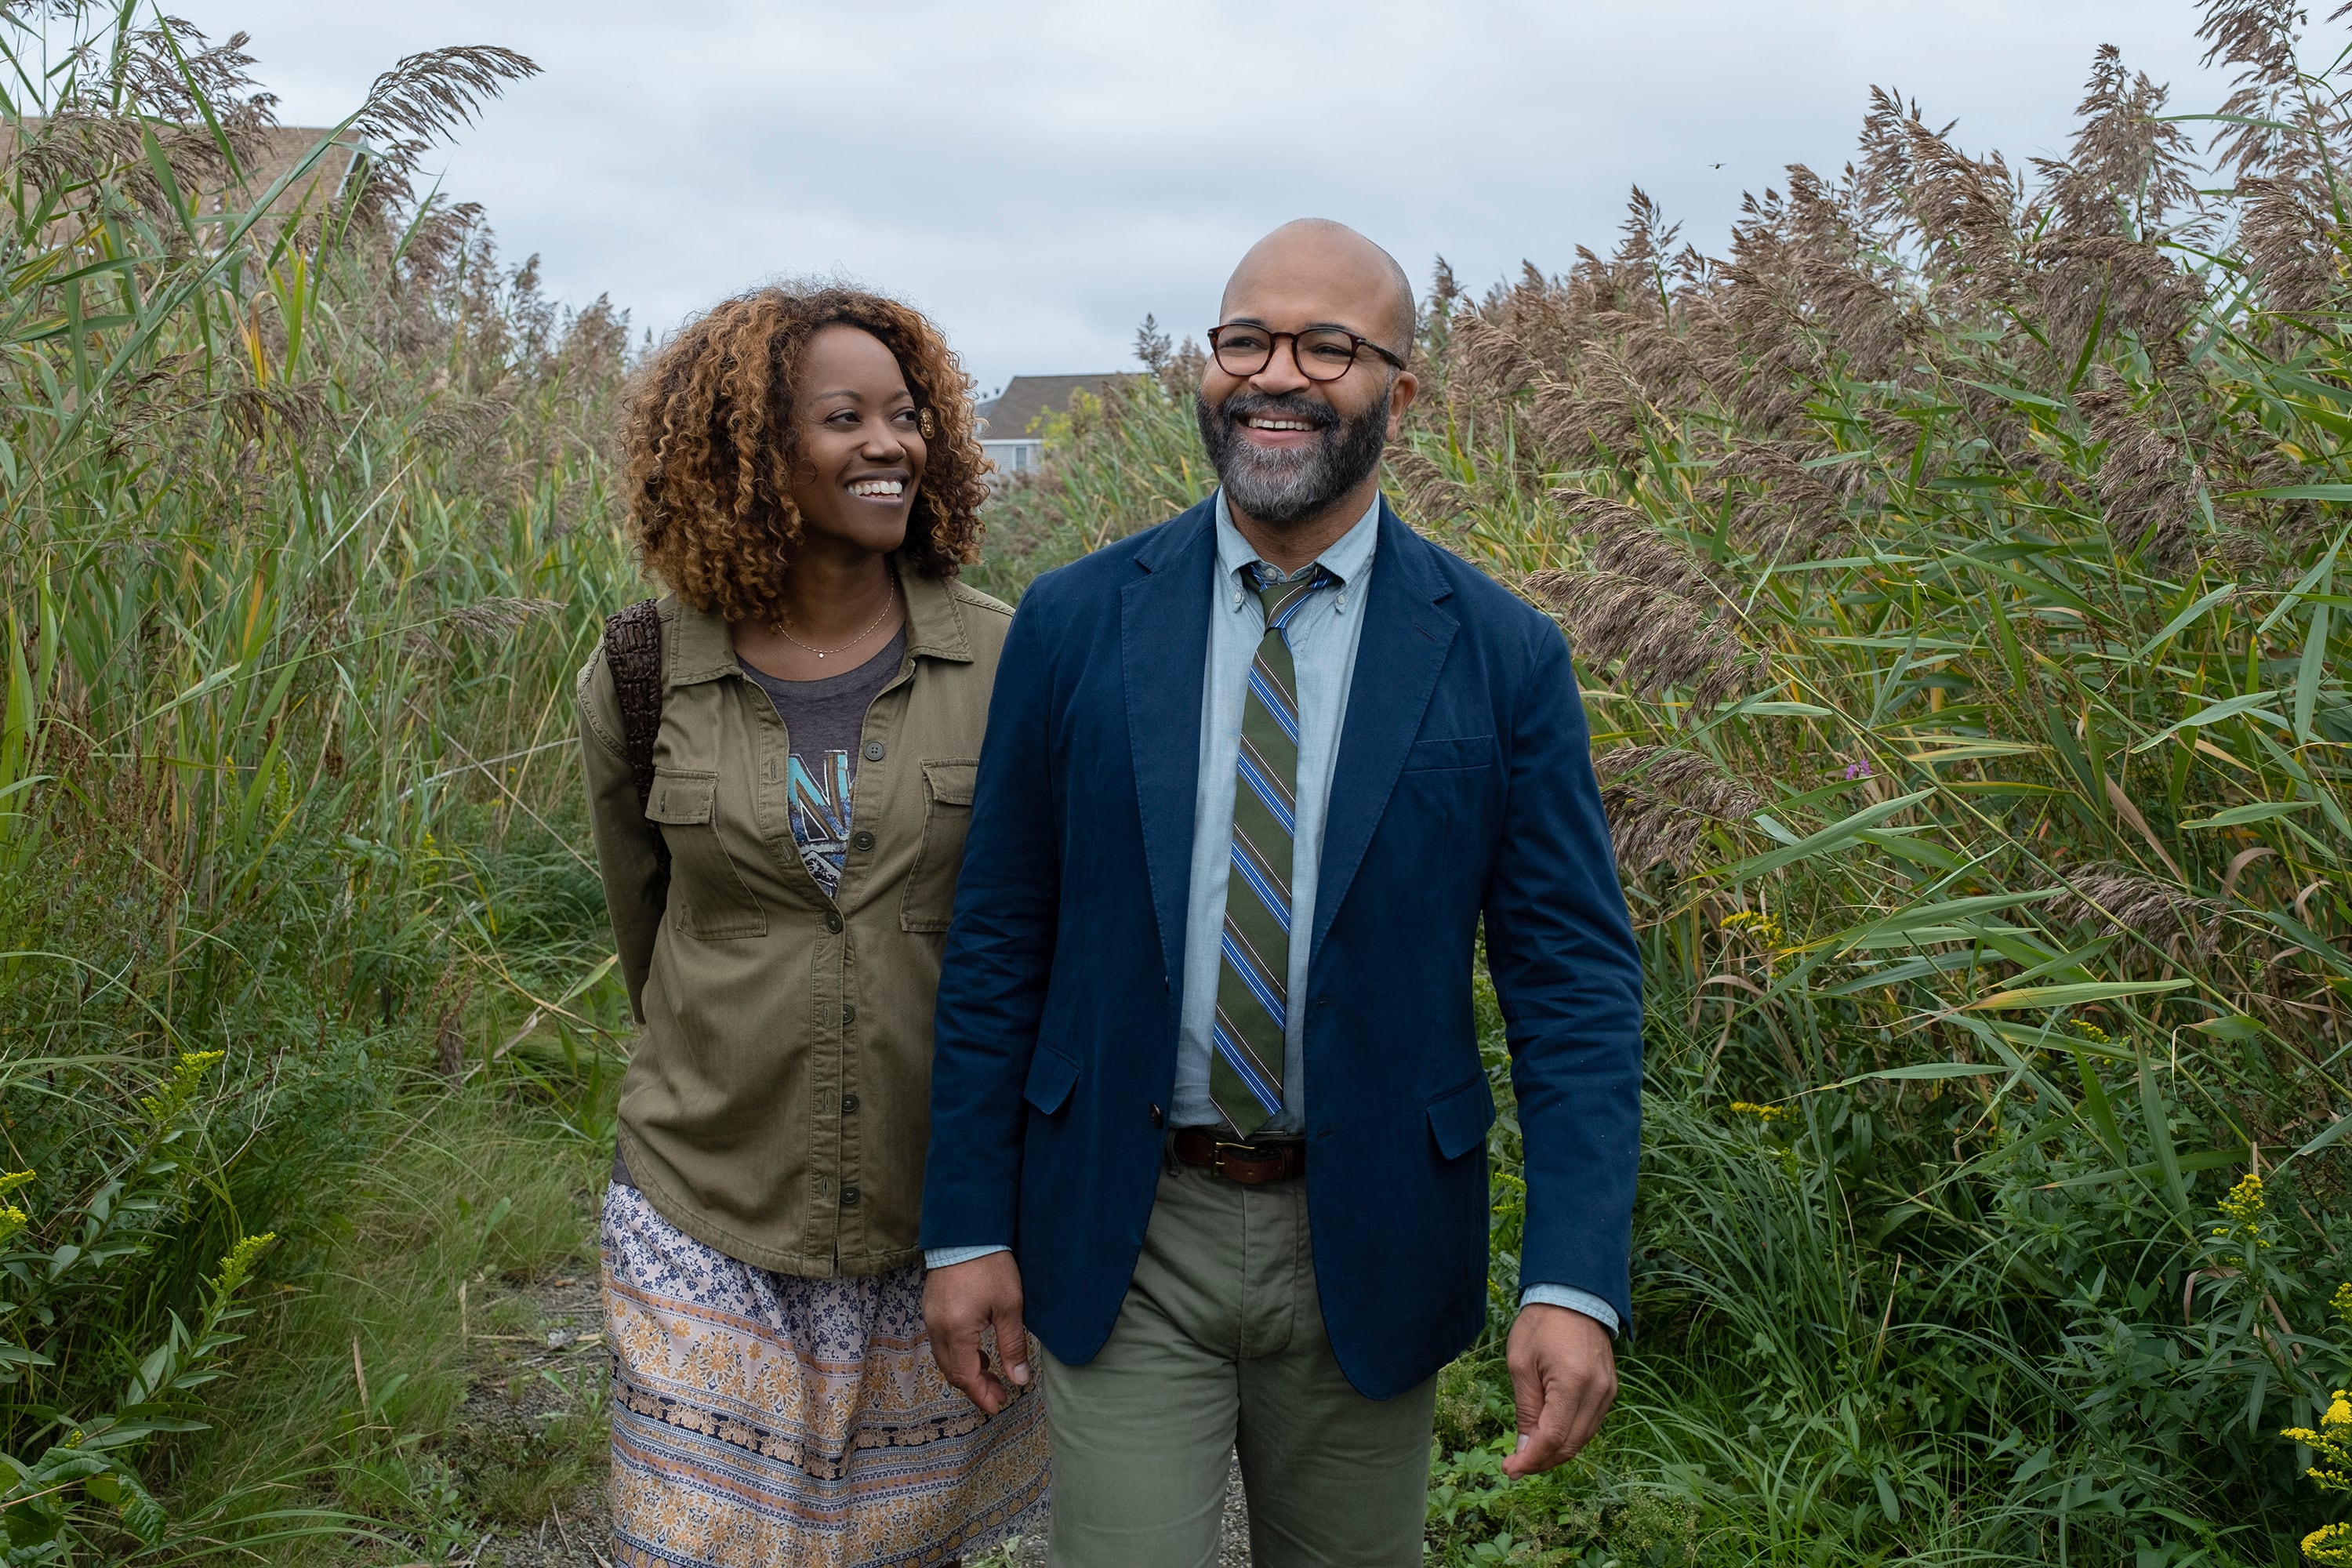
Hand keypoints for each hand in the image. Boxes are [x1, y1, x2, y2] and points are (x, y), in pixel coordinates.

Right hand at [922, 1252, 1031, 1415]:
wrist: (967, 1230)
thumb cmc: (991, 1265)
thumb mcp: (1009, 1307)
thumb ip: (1012, 1346)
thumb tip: (1018, 1379)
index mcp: (956, 1331)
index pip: (965, 1376)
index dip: (981, 1395)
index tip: (997, 1406)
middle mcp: (937, 1328)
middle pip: (951, 1371)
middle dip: (974, 1387)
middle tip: (998, 1394)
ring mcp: (930, 1317)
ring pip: (944, 1357)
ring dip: (966, 1370)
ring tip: (991, 1373)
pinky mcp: (931, 1307)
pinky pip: (941, 1341)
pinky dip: (958, 1353)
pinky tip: (977, 1350)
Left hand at [1502, 1303, 1616, 1476]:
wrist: (1573, 1295)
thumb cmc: (1541, 1324)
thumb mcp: (1521, 1364)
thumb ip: (1526, 1409)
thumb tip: (1525, 1447)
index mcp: (1574, 1383)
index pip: (1553, 1438)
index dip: (1531, 1459)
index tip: (1509, 1469)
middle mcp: (1598, 1392)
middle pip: (1571, 1445)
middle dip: (1542, 1460)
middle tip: (1515, 1465)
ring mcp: (1608, 1392)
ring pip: (1582, 1438)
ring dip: (1555, 1452)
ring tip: (1528, 1454)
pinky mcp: (1610, 1389)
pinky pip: (1590, 1424)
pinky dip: (1569, 1435)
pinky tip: (1548, 1436)